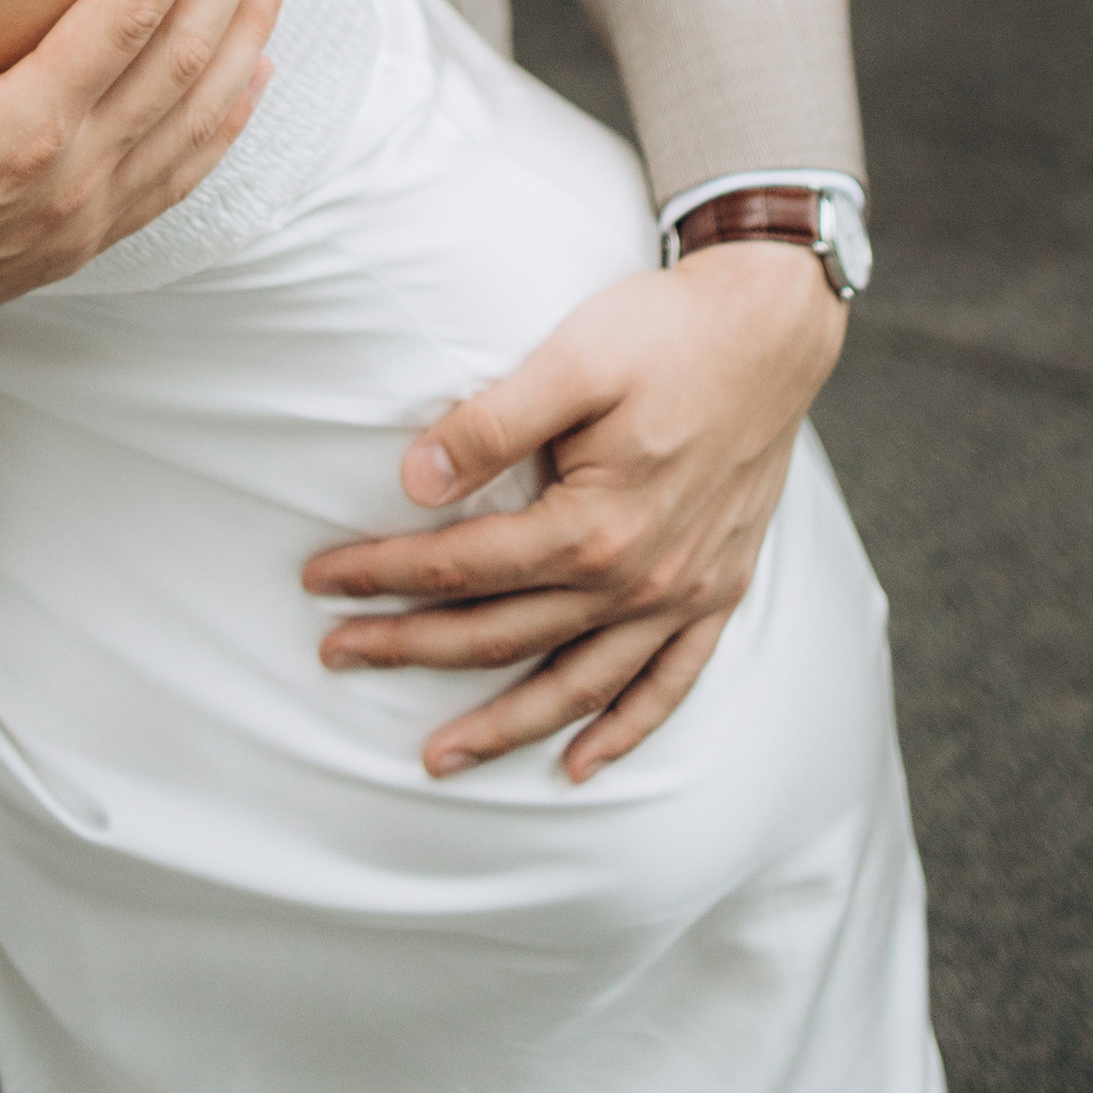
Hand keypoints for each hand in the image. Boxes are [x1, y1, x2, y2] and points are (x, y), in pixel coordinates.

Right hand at [0, 0, 289, 390]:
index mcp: (15, 137)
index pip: (127, 22)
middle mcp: (69, 179)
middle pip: (183, 56)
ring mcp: (85, 216)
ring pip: (198, 113)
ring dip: (247, 29)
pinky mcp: (84, 240)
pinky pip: (182, 172)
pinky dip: (229, 116)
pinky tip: (254, 71)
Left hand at [302, 242, 844, 783]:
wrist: (773, 327)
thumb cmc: (666, 333)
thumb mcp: (570, 360)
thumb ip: (490, 426)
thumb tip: (412, 482)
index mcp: (593, 527)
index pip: (460, 566)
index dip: (382, 575)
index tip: (319, 582)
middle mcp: (639, 580)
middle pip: (502, 634)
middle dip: (410, 650)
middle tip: (335, 657)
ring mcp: (684, 595)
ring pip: (577, 685)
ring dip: (504, 726)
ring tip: (439, 757)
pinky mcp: (719, 592)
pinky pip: (668, 686)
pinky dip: (623, 731)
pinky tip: (579, 765)